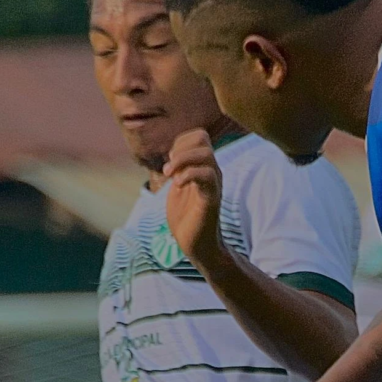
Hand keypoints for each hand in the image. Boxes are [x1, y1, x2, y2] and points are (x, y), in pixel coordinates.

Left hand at [163, 128, 226, 270]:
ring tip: (170, 176)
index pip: (199, 136)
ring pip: (206, 154)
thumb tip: (173, 152)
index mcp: (204, 167)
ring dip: (182, 161)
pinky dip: (188, 175)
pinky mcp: (212, 198)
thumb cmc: (186, 217)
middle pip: (203, 139)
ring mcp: (214, 184)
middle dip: (180, 148)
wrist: (196, 245)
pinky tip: (178, 186)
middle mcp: (212, 171)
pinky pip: (207, 175)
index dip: (181, 142)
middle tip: (168, 169)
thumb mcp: (178, 187)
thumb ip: (178, 169)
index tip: (170, 160)